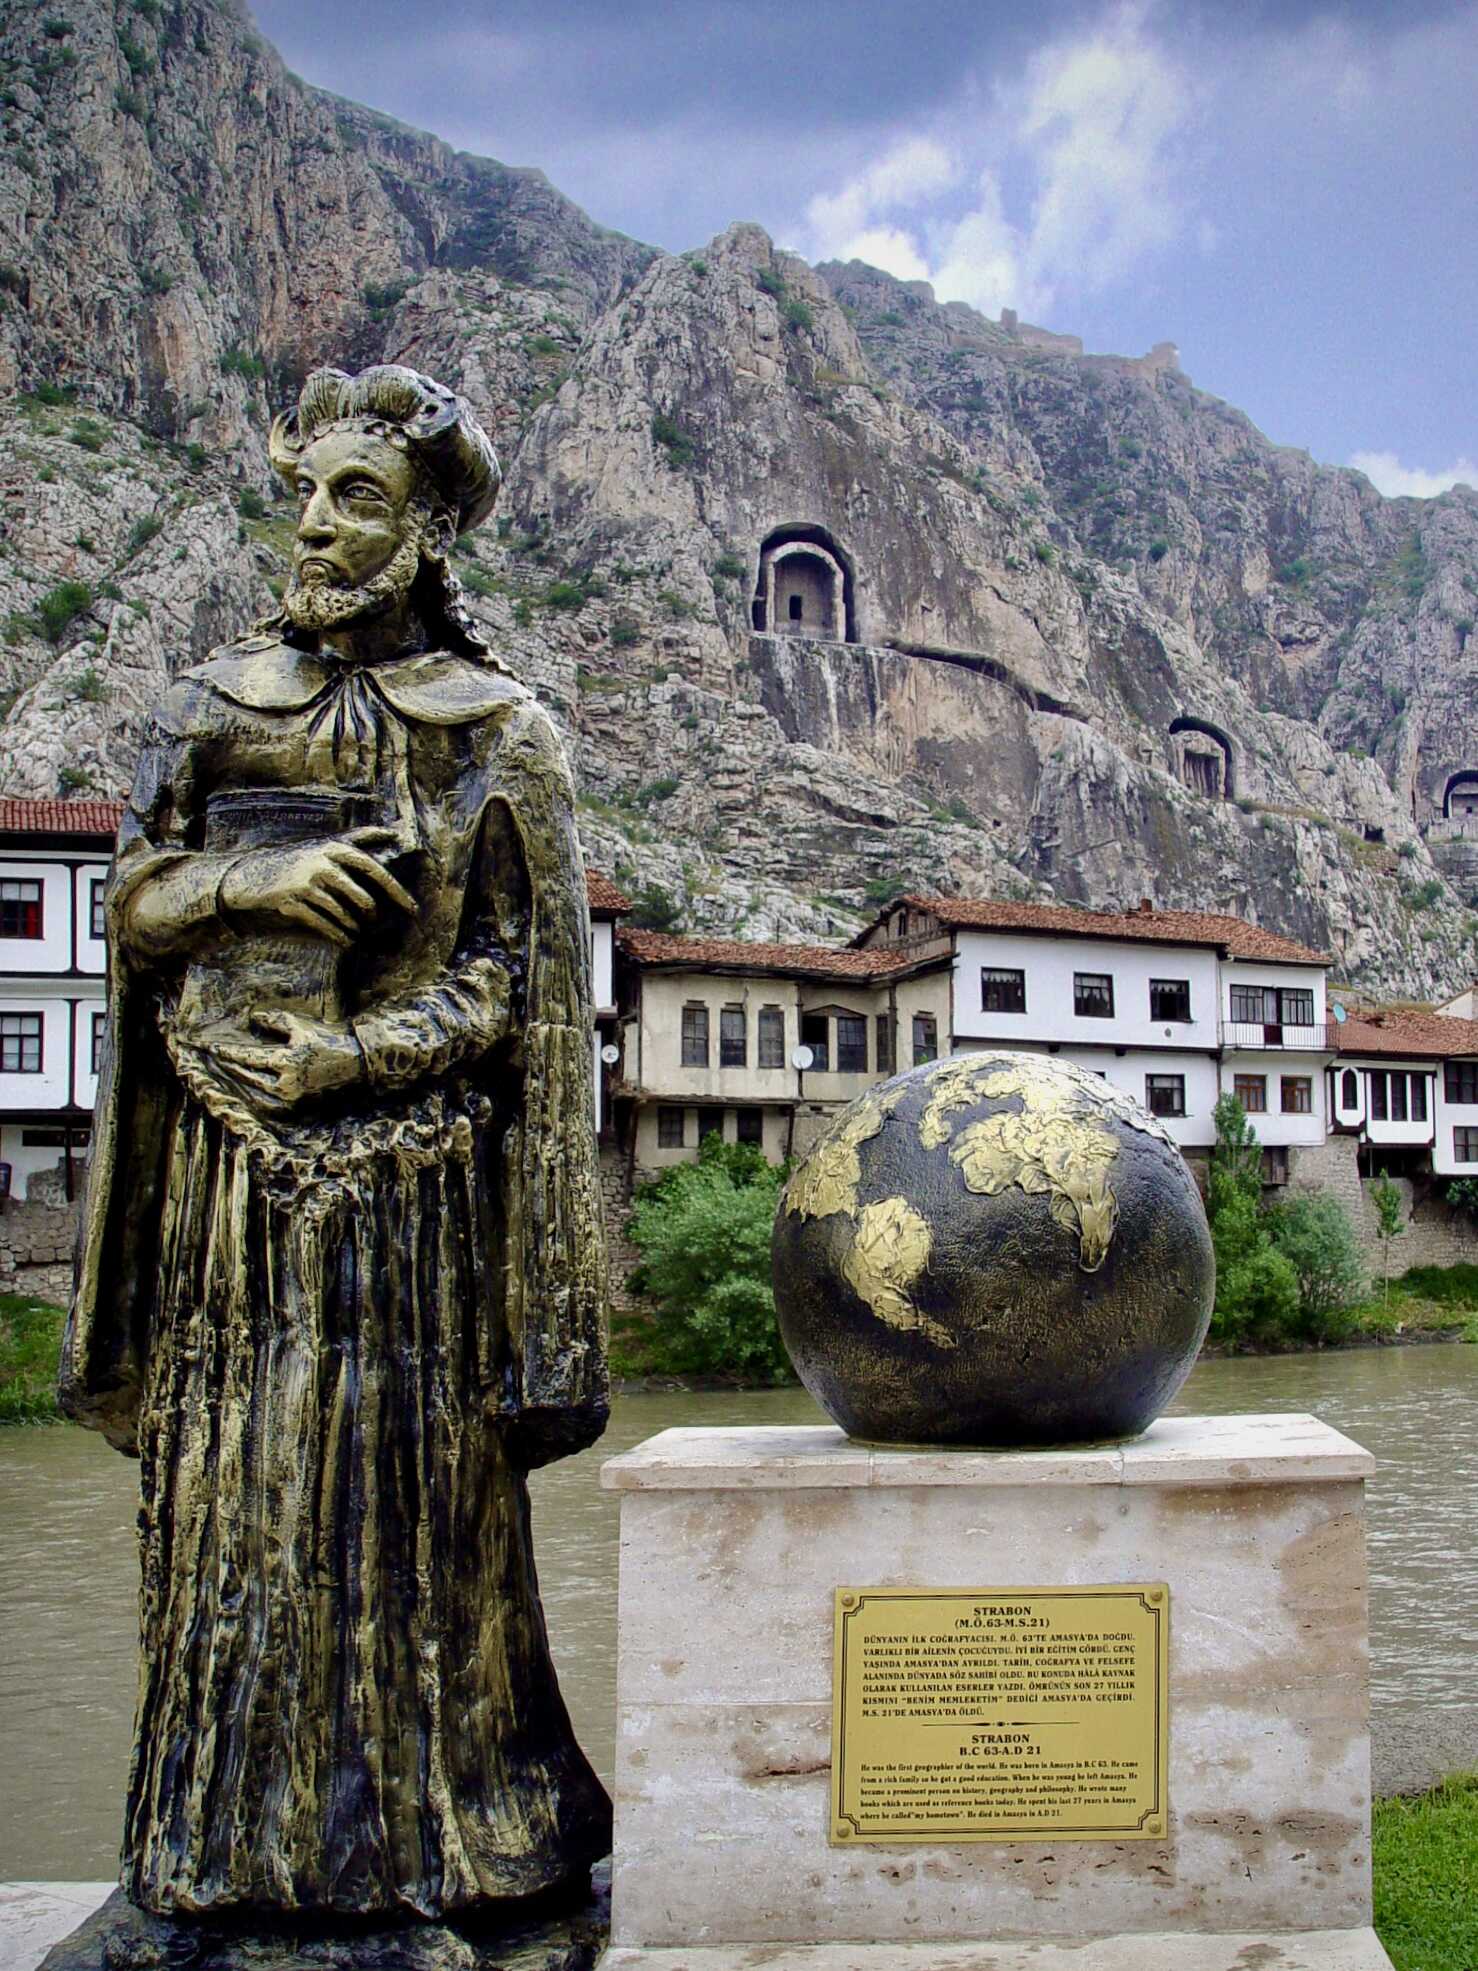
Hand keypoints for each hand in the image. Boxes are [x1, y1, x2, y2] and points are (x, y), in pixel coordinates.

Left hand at [207, 1009, 363, 1113]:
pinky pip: (268, 1102)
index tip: (210, 1047)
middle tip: (213, 1058)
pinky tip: (247, 1084)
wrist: (356, 1060)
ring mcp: (292, 1097)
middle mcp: (286, 1083)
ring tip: (227, 1070)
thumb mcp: (299, 1024)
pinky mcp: (298, 1105)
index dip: (226, 1053)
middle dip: (228, 1066)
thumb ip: (273, 1020)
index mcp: (285, 1061)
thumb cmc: (327, 1038)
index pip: (247, 1058)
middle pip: (247, 1076)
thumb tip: (252, 1020)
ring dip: (239, 1081)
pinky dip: (254, 1093)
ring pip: (255, 1092)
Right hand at [218, 828, 415, 947]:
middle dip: (372, 915)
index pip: (375, 870)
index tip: (414, 909)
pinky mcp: (293, 903)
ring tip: (357, 932)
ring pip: (345, 915)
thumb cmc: (297, 859)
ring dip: (354, 928)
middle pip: (363, 898)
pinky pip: (326, 925)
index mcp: (335, 848)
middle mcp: (323, 863)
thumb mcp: (326, 843)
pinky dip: (339, 936)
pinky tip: (346, 941)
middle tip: (374, 922)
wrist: (251, 875)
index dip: (397, 891)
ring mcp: (307, 883)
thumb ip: (359, 838)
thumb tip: (394, 833)